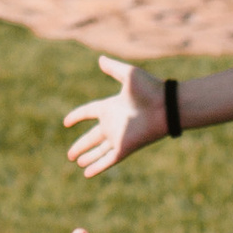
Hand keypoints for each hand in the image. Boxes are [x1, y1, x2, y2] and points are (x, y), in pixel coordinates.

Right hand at [65, 58, 163, 177]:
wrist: (165, 106)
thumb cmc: (149, 89)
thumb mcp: (128, 75)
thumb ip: (113, 68)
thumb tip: (100, 59)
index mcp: (111, 107)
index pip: (90, 112)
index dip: (77, 116)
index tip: (67, 122)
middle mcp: (113, 123)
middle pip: (93, 137)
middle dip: (81, 145)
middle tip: (70, 155)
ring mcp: (118, 137)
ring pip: (99, 151)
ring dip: (88, 157)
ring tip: (77, 162)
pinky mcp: (123, 148)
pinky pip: (107, 160)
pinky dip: (97, 167)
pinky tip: (87, 173)